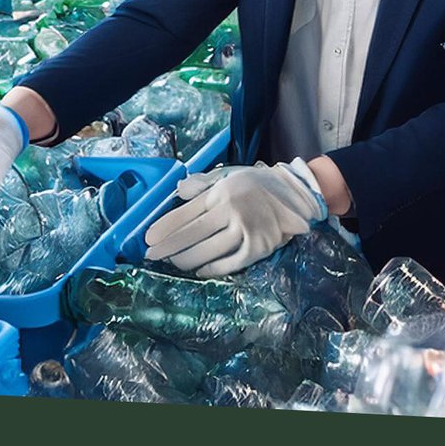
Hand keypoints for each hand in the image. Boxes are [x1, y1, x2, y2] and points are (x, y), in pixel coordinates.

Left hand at [143, 159, 327, 276]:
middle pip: (191, 235)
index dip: (164, 228)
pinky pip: (229, 264)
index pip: (185, 213)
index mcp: (221, 192)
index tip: (148, 239)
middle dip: (167, 248)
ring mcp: (245, 231)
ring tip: (174, 262)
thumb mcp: (228, 175)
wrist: (296, 193)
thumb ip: (202, 183)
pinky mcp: (258, 248)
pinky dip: (211, 269)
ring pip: (207, 252)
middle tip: (152, 255)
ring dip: (186, 260)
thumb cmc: (256, 184)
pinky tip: (199, 270)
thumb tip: (177, 190)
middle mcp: (231, 210)